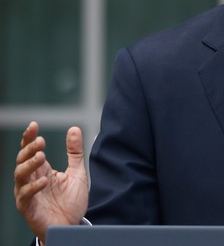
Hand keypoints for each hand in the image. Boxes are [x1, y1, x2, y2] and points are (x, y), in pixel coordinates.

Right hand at [14, 122, 88, 243]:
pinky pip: (25, 196)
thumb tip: (74, 128)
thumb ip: (75, 152)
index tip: (34, 124)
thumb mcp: (77, 172)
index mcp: (42, 170)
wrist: (71, 226)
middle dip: (29, 149)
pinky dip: (33, 187)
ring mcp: (28, 194)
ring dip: (29, 164)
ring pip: (20, 176)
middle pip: (22, 160)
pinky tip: (44, 181)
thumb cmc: (71, 201)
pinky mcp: (28, 208)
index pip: (31, 151)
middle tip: (40, 140)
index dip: (29, 138)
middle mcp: (31, 180)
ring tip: (41, 156)